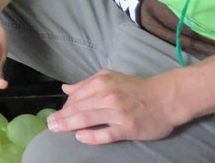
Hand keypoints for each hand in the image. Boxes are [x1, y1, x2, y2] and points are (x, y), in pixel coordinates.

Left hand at [47, 70, 176, 143]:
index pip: (76, 96)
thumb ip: (87, 84)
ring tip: (57, 129)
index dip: (64, 106)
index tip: (56, 114)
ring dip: (68, 125)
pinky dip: (91, 136)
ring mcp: (117, 113)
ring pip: (87, 119)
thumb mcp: (110, 78)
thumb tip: (66, 88)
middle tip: (50, 123)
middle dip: (61, 116)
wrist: (165, 98)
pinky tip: (80, 137)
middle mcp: (107, 96)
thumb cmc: (135, 88)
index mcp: (101, 83)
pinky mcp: (127, 128)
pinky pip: (106, 133)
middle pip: (78, 108)